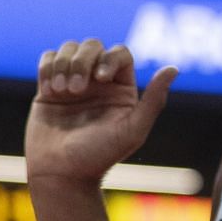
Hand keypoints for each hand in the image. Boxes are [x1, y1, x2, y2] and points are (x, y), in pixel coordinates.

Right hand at [25, 39, 178, 187]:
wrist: (60, 174)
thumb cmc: (98, 156)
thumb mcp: (132, 131)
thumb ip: (154, 101)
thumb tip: (173, 68)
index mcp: (121, 90)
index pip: (119, 53)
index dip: (109, 58)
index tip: (100, 79)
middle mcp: (97, 84)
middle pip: (92, 46)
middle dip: (82, 61)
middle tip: (75, 91)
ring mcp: (72, 84)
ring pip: (69, 49)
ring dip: (64, 64)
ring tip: (60, 91)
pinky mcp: (48, 89)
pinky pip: (48, 60)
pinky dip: (48, 67)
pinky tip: (50, 90)